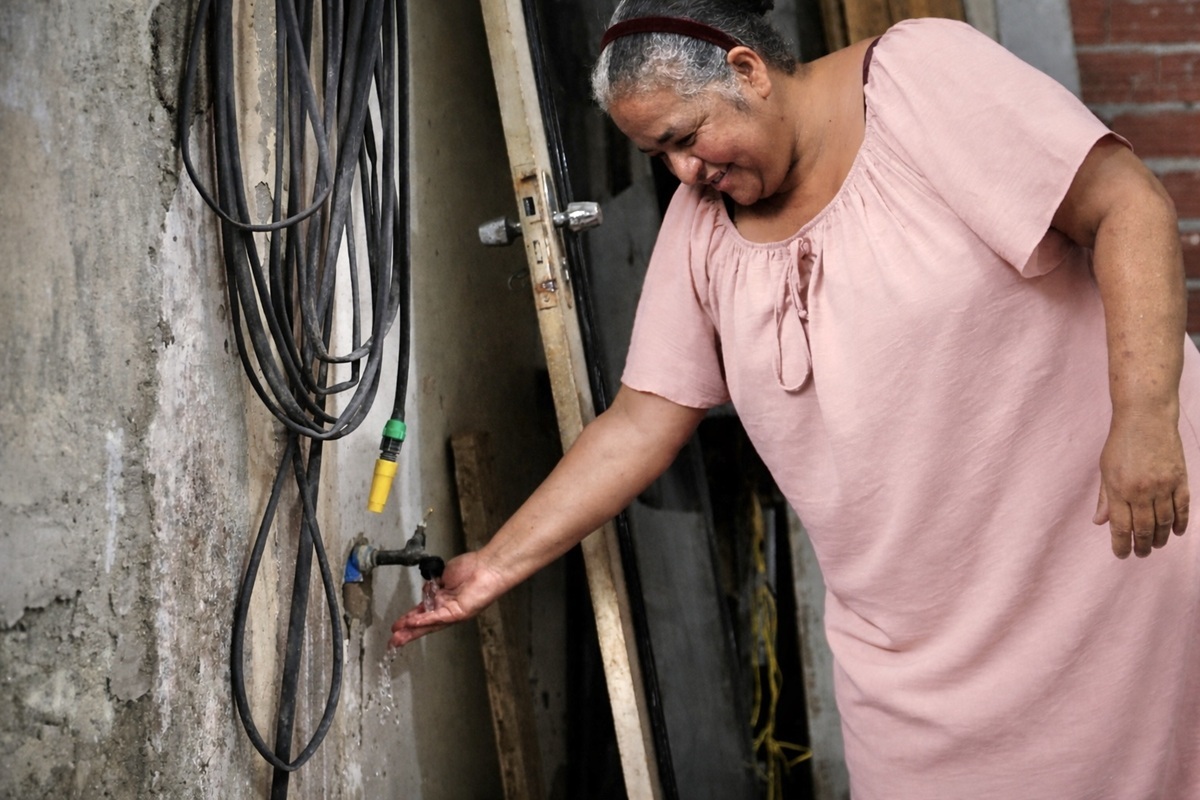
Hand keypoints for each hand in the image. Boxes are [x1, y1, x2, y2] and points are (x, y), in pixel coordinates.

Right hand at [388, 551, 506, 647]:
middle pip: (424, 623)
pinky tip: (413, 623)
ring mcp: (452, 612)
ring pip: (429, 624)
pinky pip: (438, 617)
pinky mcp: (459, 612)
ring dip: (412, 630)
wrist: (488, 566)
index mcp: (443, 600)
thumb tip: (427, 588)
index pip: (423, 612)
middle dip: (407, 632)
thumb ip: (434, 585)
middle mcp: (447, 608)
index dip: (409, 619)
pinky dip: (425, 620)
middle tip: (393, 641)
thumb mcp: (445, 575)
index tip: (397, 626)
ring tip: (398, 637)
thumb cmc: (472, 568)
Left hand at [1094, 412, 1189, 557]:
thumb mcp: (1105, 469)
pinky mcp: (1180, 479)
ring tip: (1155, 545)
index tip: (1122, 554)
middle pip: (1144, 528)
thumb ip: (1105, 497)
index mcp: (1118, 489)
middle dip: (1142, 545)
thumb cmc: (1121, 442)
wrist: (1146, 417)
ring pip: (1164, 522)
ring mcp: (1163, 486)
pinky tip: (1176, 532)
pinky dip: (1180, 523)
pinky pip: (1182, 507)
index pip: (1120, 526)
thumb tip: (1099, 522)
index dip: (1121, 544)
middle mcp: (1141, 491)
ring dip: (1160, 538)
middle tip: (1141, 554)